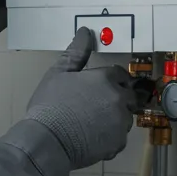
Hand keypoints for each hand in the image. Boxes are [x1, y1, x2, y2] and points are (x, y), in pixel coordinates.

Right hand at [22, 28, 136, 169]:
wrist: (48, 141)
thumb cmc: (50, 106)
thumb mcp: (58, 74)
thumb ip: (75, 53)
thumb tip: (85, 32)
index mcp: (105, 78)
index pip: (120, 73)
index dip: (110, 79)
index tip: (99, 87)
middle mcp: (118, 98)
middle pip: (129, 95)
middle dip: (118, 98)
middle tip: (96, 106)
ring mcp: (121, 122)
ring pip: (125, 117)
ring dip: (115, 118)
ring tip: (91, 124)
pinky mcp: (119, 143)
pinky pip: (119, 137)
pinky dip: (110, 137)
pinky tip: (92, 137)